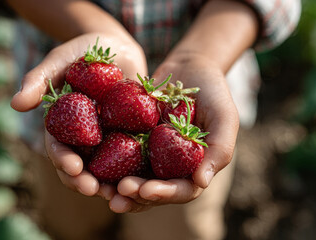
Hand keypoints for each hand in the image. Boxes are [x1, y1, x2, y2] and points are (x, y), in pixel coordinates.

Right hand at [11, 33, 146, 197]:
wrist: (118, 48)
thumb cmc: (83, 51)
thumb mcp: (61, 60)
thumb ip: (39, 79)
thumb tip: (15, 104)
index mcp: (64, 126)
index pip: (59, 148)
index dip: (64, 160)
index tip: (74, 168)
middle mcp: (84, 138)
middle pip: (81, 167)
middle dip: (84, 181)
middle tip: (95, 190)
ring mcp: (108, 140)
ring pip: (106, 169)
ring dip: (110, 185)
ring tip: (119, 196)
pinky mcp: (131, 137)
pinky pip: (133, 157)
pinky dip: (136, 171)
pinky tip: (143, 181)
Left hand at [108, 52, 238, 212]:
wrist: (189, 67)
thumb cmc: (214, 92)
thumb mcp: (224, 117)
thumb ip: (219, 149)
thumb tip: (201, 182)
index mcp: (193, 168)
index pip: (180, 190)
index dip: (164, 194)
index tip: (146, 190)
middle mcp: (170, 167)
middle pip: (152, 190)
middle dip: (135, 196)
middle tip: (117, 195)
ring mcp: (150, 154)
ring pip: (132, 177)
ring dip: (116, 187)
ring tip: (100, 189)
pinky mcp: (133, 138)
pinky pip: (118, 153)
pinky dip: (106, 162)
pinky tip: (90, 164)